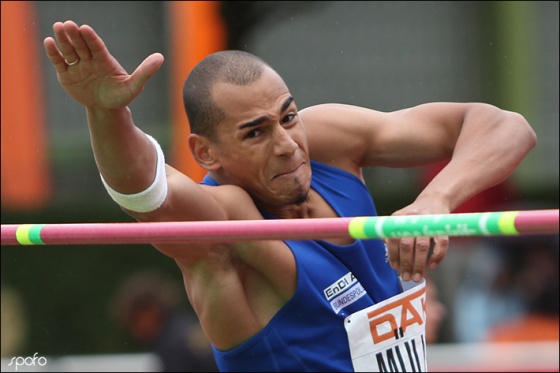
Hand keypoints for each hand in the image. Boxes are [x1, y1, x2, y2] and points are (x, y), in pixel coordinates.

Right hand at [43, 20, 163, 108]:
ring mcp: (77, 66)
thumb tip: (161, 57)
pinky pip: (59, 62)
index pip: (97, 46)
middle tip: (68, 24)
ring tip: (58, 27)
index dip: (91, 38)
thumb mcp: (134, 86)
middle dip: (74, 35)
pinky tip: (49, 42)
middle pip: (81, 45)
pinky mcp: (67, 74)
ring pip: (69, 50)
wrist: (106, 108)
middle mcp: (90, 59)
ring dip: (63, 39)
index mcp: (104, 60)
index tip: (86, 29)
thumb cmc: (120, 96)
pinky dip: (54, 53)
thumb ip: (145, 72)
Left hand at [385, 200, 449, 281]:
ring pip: (422, 246)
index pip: (393, 238)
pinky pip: (441, 243)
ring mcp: (428, 223)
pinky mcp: (442, 226)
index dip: (393, 254)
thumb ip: (392, 233)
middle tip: (406, 277)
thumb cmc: (413, 215)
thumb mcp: (399, 220)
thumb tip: (387, 252)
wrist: (434, 199)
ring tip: (417, 277)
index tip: (394, 267)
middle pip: (407, 244)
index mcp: (399, 218)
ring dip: (419, 264)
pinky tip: (432, 265)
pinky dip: (437, 256)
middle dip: (406, 263)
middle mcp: (412, 219)